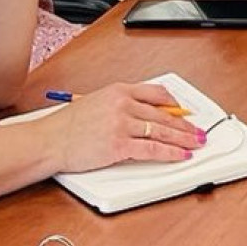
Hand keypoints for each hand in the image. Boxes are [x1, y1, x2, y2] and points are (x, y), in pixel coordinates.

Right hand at [43, 81, 206, 169]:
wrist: (48, 141)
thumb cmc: (66, 126)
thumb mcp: (96, 103)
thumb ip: (121, 106)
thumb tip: (144, 115)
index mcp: (118, 90)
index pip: (156, 92)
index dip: (175, 104)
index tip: (184, 111)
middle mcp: (122, 104)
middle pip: (164, 114)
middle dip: (185, 124)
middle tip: (197, 131)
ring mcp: (122, 124)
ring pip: (162, 130)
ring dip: (183, 138)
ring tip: (196, 143)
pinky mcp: (119, 145)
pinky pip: (152, 148)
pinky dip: (170, 152)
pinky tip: (180, 155)